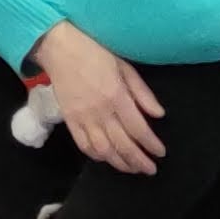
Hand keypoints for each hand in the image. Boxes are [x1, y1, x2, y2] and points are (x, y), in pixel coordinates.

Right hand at [31, 25, 167, 172]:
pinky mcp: (69, 120)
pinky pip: (83, 145)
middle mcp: (100, 111)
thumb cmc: (95, 53)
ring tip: (132, 169)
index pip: (138, 128)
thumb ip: (142, 92)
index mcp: (116, 96)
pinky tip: (107, 159)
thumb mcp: (125, 66)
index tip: (160, 152)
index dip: (151, 144)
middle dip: (139, 161)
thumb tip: (159, 114)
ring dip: (120, 163)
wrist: (59, 49)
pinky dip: (97, 156)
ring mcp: (83, 118)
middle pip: (123, 144)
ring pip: (104, 150)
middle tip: (150, 169)